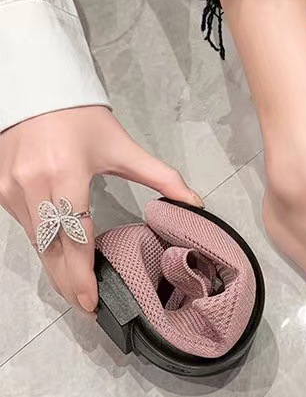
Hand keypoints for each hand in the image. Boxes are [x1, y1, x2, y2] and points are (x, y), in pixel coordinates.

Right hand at [0, 106, 202, 311]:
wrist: (37, 90)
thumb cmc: (81, 118)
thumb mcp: (123, 147)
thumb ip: (161, 177)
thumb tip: (195, 203)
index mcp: (65, 177)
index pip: (73, 239)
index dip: (81, 276)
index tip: (90, 303)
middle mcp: (32, 188)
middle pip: (50, 251)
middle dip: (68, 283)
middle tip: (87, 306)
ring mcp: (9, 190)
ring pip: (34, 243)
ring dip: (54, 268)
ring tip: (78, 288)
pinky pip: (23, 227)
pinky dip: (42, 246)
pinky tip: (59, 259)